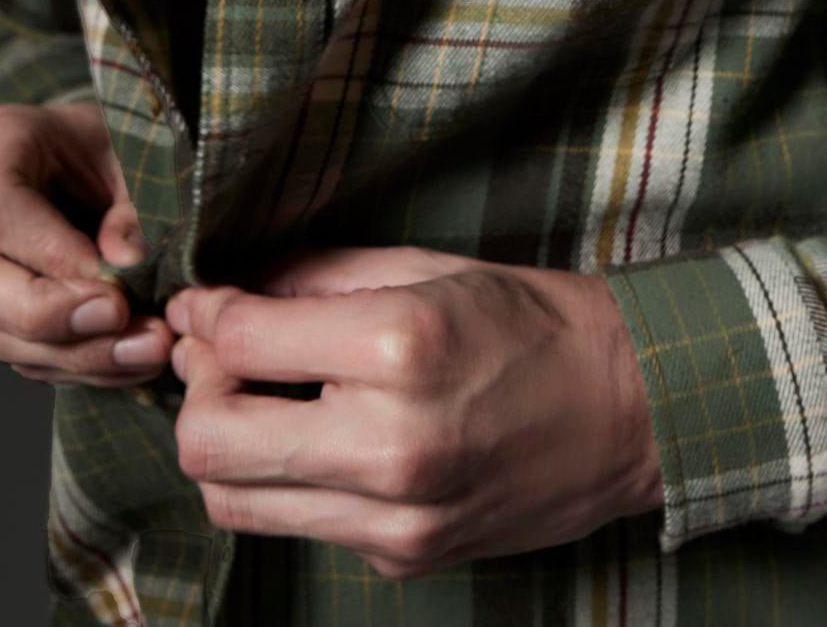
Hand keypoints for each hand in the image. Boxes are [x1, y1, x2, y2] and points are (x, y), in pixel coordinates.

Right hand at [0, 101, 175, 386]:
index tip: (115, 283)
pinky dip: (77, 364)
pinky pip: (14, 354)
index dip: (49, 255)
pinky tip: (131, 359)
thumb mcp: (141, 156)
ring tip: (148, 348)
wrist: (103, 160)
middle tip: (124, 320)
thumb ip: (133, 207)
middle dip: (48, 316)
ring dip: (74, 354)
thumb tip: (123, 267)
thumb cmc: (117, 146)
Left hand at [166, 244, 663, 576]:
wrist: (628, 407)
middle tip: (226, 357)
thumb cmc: (528, 320)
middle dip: (198, 392)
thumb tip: (220, 298)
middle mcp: (391, 444)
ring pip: (235, 503)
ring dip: (230, 444)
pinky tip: (330, 435)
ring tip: (268, 399)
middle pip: (208, 443)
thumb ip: (312, 277)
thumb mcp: (422, 268)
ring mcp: (397, 518)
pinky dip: (292, 478)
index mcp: (399, 349)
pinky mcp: (403, 558)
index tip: (206, 303)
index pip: (240, 343)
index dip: (206, 316)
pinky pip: (300, 523)